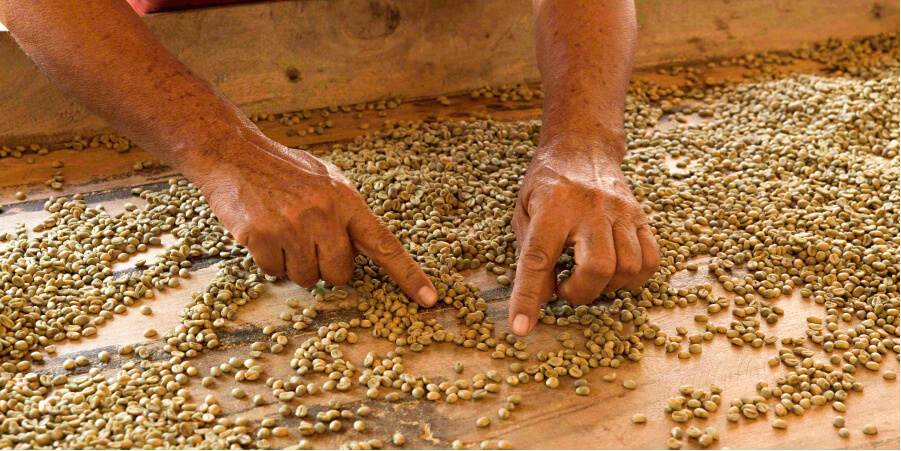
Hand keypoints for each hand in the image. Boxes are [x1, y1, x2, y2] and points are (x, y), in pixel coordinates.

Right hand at [190, 134, 437, 306]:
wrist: (233, 154)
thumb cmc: (284, 170)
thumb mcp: (326, 179)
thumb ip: (347, 212)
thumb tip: (364, 247)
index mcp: (346, 200)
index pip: (385, 245)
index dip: (409, 275)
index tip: (430, 300)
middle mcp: (324, 214)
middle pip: (341, 275)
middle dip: (327, 268)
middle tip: (309, 241)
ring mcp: (292, 226)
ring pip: (307, 279)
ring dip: (295, 264)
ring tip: (283, 232)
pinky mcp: (261, 236)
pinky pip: (274, 272)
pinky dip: (269, 261)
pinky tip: (263, 234)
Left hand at [509, 136, 658, 334]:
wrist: (582, 146)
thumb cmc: (546, 183)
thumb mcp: (523, 210)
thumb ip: (529, 252)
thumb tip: (539, 298)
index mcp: (552, 206)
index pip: (538, 258)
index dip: (528, 297)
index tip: (522, 328)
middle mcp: (590, 208)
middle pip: (598, 267)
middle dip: (581, 293)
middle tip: (565, 290)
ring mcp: (621, 211)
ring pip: (628, 267)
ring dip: (606, 287)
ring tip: (588, 278)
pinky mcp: (641, 216)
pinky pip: (650, 260)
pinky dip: (633, 278)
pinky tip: (613, 273)